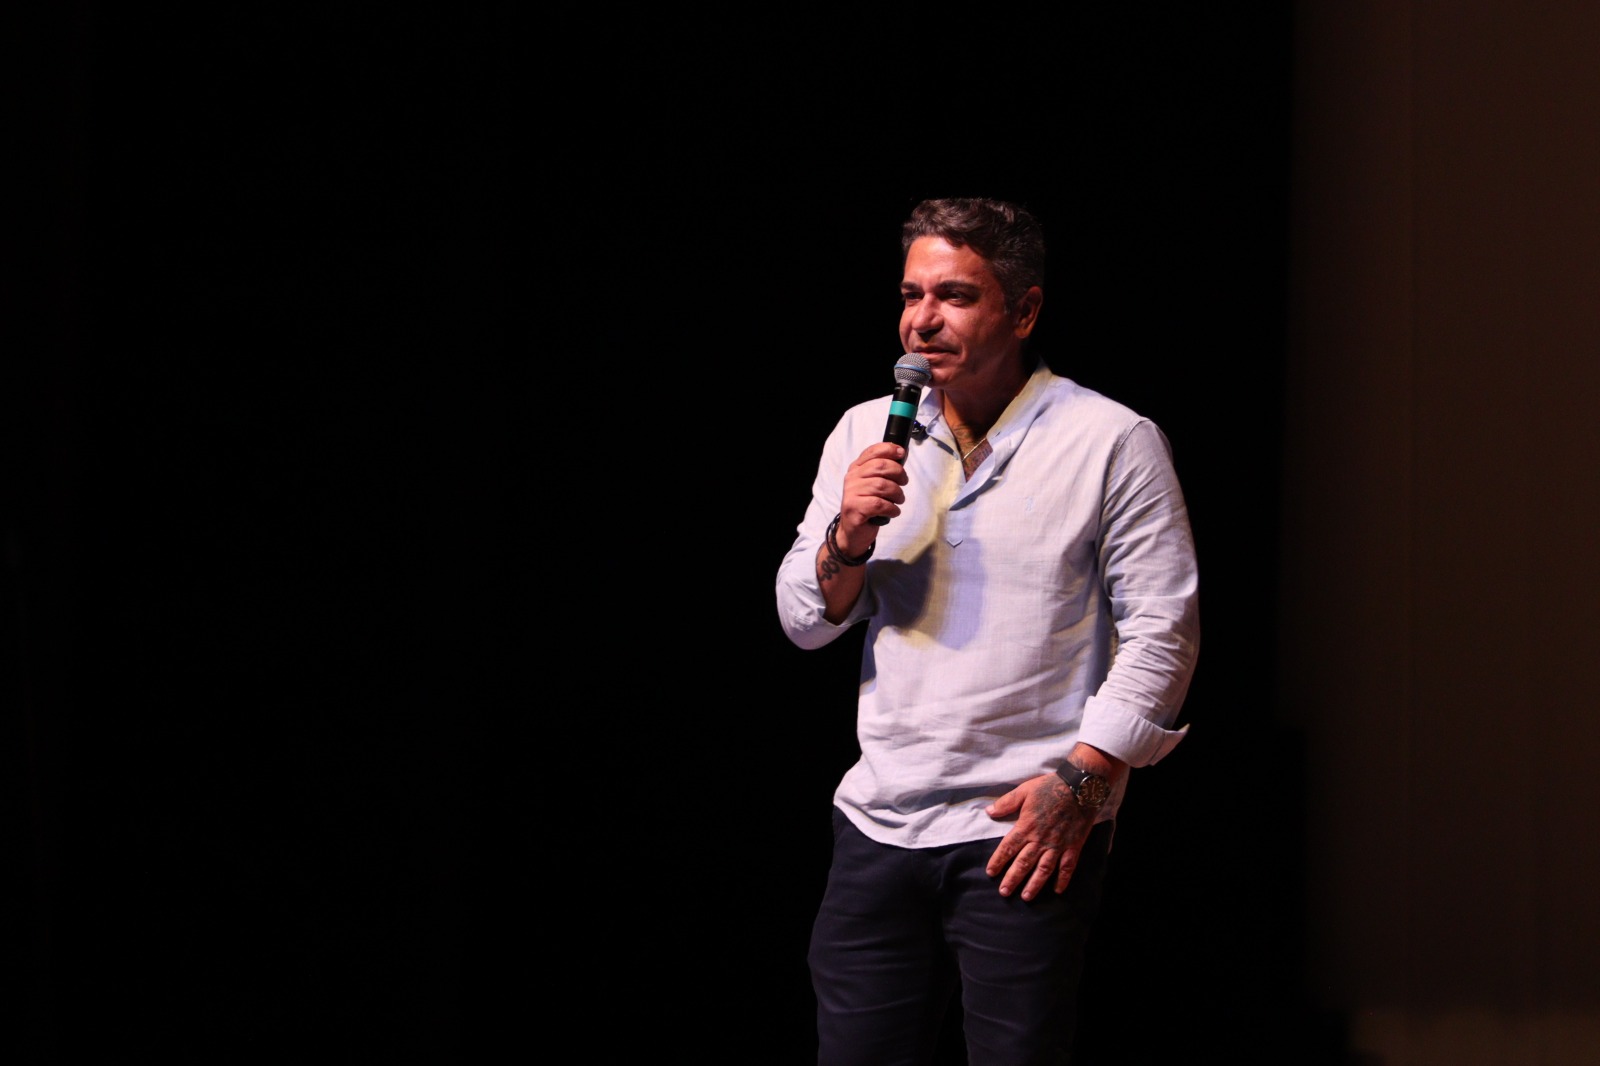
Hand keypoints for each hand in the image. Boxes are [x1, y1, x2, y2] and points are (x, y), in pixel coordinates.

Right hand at [838, 441, 908, 536]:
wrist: (852, 532)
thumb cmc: (867, 506)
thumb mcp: (873, 485)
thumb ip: (883, 470)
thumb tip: (902, 453)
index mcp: (856, 469)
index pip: (872, 452)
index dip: (889, 449)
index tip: (902, 453)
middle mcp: (852, 478)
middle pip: (880, 466)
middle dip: (898, 473)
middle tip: (904, 483)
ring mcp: (851, 493)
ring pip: (882, 485)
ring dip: (897, 494)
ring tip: (898, 500)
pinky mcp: (854, 508)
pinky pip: (879, 504)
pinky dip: (891, 508)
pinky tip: (893, 512)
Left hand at [983, 773, 1096, 900]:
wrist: (1079, 788)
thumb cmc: (1050, 787)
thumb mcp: (1024, 791)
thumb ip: (1006, 803)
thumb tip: (989, 812)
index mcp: (1026, 826)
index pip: (1008, 848)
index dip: (998, 861)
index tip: (990, 872)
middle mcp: (1040, 839)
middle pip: (1023, 863)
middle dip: (1012, 879)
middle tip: (1004, 893)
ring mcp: (1057, 845)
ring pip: (1044, 870)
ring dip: (1034, 884)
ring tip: (1026, 897)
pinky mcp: (1073, 846)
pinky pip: (1067, 867)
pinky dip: (1063, 880)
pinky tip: (1058, 891)